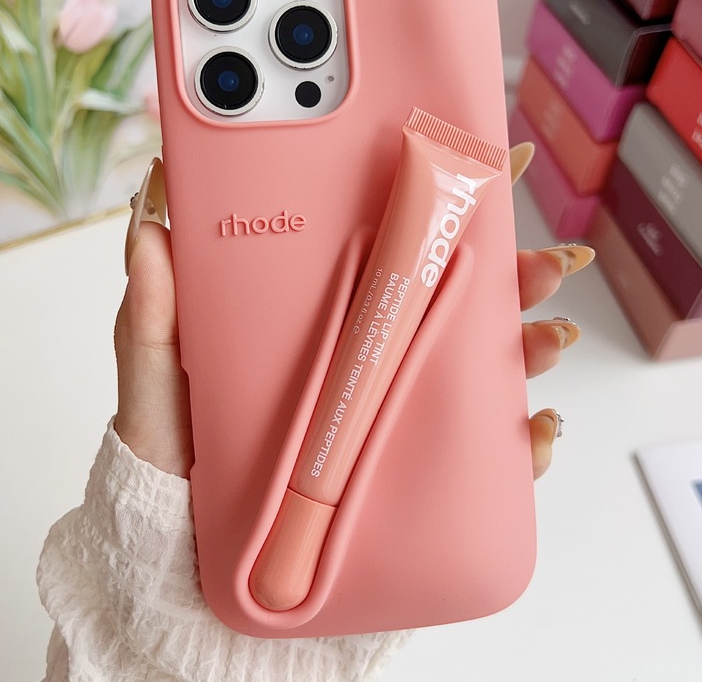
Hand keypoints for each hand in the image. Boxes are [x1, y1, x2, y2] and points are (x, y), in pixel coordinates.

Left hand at [115, 146, 593, 479]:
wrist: (186, 535)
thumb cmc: (177, 444)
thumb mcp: (160, 365)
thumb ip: (153, 303)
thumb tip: (150, 214)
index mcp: (329, 310)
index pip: (399, 246)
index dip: (452, 203)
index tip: (498, 166)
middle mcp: (372, 351)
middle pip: (462, 300)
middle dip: (521, 274)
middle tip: (551, 263)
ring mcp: (393, 406)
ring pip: (486, 366)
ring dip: (533, 345)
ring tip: (550, 339)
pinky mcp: (409, 468)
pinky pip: (483, 453)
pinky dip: (528, 443)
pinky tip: (541, 434)